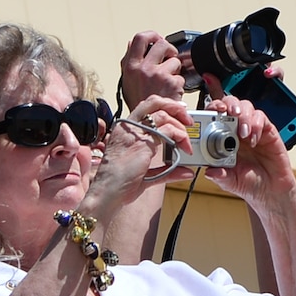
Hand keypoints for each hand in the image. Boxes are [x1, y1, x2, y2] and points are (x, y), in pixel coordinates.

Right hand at [85, 96, 188, 216]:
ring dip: (181, 125)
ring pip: (163, 114)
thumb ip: (167, 171)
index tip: (179, 113)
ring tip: (187, 142)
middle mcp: (128, 127)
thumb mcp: (147, 174)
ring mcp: (135, 132)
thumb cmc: (119, 185)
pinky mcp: (143, 142)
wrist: (107, 193)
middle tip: (188, 120)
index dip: (165, 107)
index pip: (146, 108)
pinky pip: (168, 129)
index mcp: (125, 130)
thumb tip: (186, 172)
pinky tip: (184, 146)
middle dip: (175, 107)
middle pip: (154, 102)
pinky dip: (180, 136)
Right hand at [120, 31, 187, 104]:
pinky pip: (180, 76)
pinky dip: (178, 84)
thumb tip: (130, 43)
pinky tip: (171, 92)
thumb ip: (128, 60)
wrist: (147, 122)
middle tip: (168, 58)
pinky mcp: (172, 83)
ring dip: (174, 69)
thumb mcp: (126, 80)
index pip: (140, 38)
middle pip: (162, 43)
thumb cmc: (138, 102)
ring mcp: (159, 75)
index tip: (156, 39)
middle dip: (169, 50)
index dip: (152, 35)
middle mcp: (144, 68)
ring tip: (167, 82)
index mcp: (131, 66)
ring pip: (175, 60)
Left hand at [200, 95, 295, 209]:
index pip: (214, 116)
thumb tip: (209, 171)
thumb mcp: (230, 181)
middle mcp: (236, 131)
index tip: (208, 113)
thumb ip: (220, 175)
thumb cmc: (248, 183)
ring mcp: (251, 129)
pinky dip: (257, 125)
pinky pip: (261, 118)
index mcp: (222, 139)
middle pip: (230, 104)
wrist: (270, 191)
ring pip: (246, 107)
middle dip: (228, 104)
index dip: (211, 110)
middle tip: (228, 113)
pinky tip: (254, 139)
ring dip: (243, 115)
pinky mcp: (267, 131)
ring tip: (243, 132)